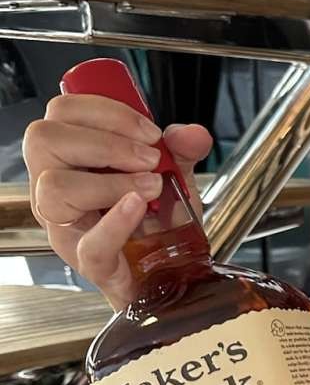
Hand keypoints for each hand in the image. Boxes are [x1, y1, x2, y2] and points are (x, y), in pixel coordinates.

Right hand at [22, 94, 212, 309]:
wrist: (170, 272)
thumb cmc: (156, 219)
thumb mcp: (172, 174)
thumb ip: (182, 149)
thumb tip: (190, 134)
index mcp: (70, 158)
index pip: (61, 113)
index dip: (104, 111)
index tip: (149, 130)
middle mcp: (55, 187)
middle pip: (44, 140)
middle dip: (106, 141)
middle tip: (150, 159)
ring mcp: (66, 227)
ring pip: (55, 187)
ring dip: (112, 180)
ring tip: (151, 188)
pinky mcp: (89, 263)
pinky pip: (89, 242)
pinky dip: (117, 221)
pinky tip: (139, 207)